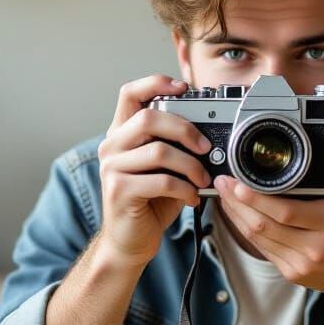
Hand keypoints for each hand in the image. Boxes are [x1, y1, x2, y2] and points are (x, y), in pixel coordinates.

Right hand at [96, 74, 212, 267]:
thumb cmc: (151, 201)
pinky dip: (185, 189)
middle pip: (148, 118)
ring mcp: (112, 168)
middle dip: (185, 129)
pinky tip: (193, 198)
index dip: (155, 83)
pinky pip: (161, 181)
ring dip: (190, 165)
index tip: (183, 87)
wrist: (130, 241)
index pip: (130, 93)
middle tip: (205, 148)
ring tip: (203, 179)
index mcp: (121, 134)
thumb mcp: (164, 167)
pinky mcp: (119, 191)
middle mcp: (111, 146)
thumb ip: (175, 146)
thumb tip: (212, 136)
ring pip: (158, 151)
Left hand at [213, 119, 323, 296]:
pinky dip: (247, 230)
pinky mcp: (292, 272)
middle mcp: (315, 247)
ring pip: (258, 239)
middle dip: (237, 202)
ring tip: (224, 194)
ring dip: (237, 215)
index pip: (286, 211)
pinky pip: (263, 249)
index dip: (256, 198)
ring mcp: (301, 263)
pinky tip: (239, 214)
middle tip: (221, 181)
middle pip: (264, 225)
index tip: (237, 182)